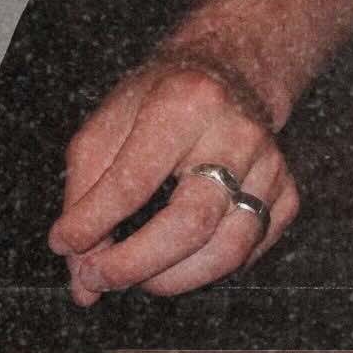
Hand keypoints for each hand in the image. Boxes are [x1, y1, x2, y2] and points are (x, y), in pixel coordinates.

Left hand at [47, 63, 300, 306]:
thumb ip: (82, 202)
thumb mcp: (103, 132)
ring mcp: (269, 165)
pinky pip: (251, 252)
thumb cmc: (153, 106)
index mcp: (183, 105)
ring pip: (229, 247)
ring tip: (136, 279)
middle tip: (97, 280)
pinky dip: (208, 271)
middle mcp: (235, 134)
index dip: (93, 225)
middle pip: (190, 222)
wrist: (226, 72)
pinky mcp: (288, 192)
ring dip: (173, 280)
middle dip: (135, 264)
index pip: (133, 182)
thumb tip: (80, 279)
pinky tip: (178, 264)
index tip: (64, 245)